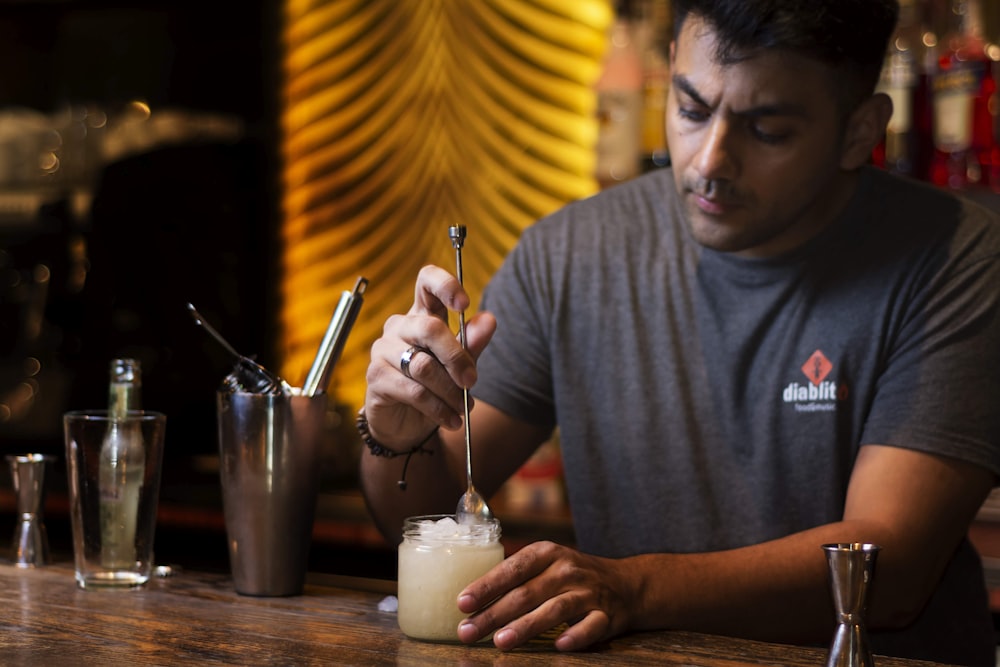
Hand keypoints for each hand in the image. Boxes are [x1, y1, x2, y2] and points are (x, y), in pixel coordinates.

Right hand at [364, 265, 496, 449]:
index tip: (465, 303)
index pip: (427, 281)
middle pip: (429, 328)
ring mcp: (384, 349)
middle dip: (457, 358)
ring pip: (423, 365)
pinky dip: (438, 408)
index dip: (445, 284)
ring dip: (450, 391)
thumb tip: (489, 319)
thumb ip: (472, 343)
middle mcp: (400, 326)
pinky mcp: (376, 376)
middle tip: (472, 382)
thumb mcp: (460, 365)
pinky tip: (451, 420)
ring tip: (463, 408)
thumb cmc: (435, 387)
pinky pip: (413, 390)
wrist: (408, 425)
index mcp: (422, 314)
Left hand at [456, 541, 636, 650]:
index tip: (462, 603)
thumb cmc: (572, 576)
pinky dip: (576, 636)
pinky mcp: (607, 615)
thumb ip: (516, 577)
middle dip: (494, 614)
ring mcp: (588, 592)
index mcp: (547, 554)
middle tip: (468, 631)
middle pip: (526, 593)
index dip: (486, 586)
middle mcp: (567, 570)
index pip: (512, 568)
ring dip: (526, 626)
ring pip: (554, 610)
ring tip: (501, 641)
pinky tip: (559, 646)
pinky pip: (591, 627)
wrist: (627, 584)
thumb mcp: (546, 564)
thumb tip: (471, 601)